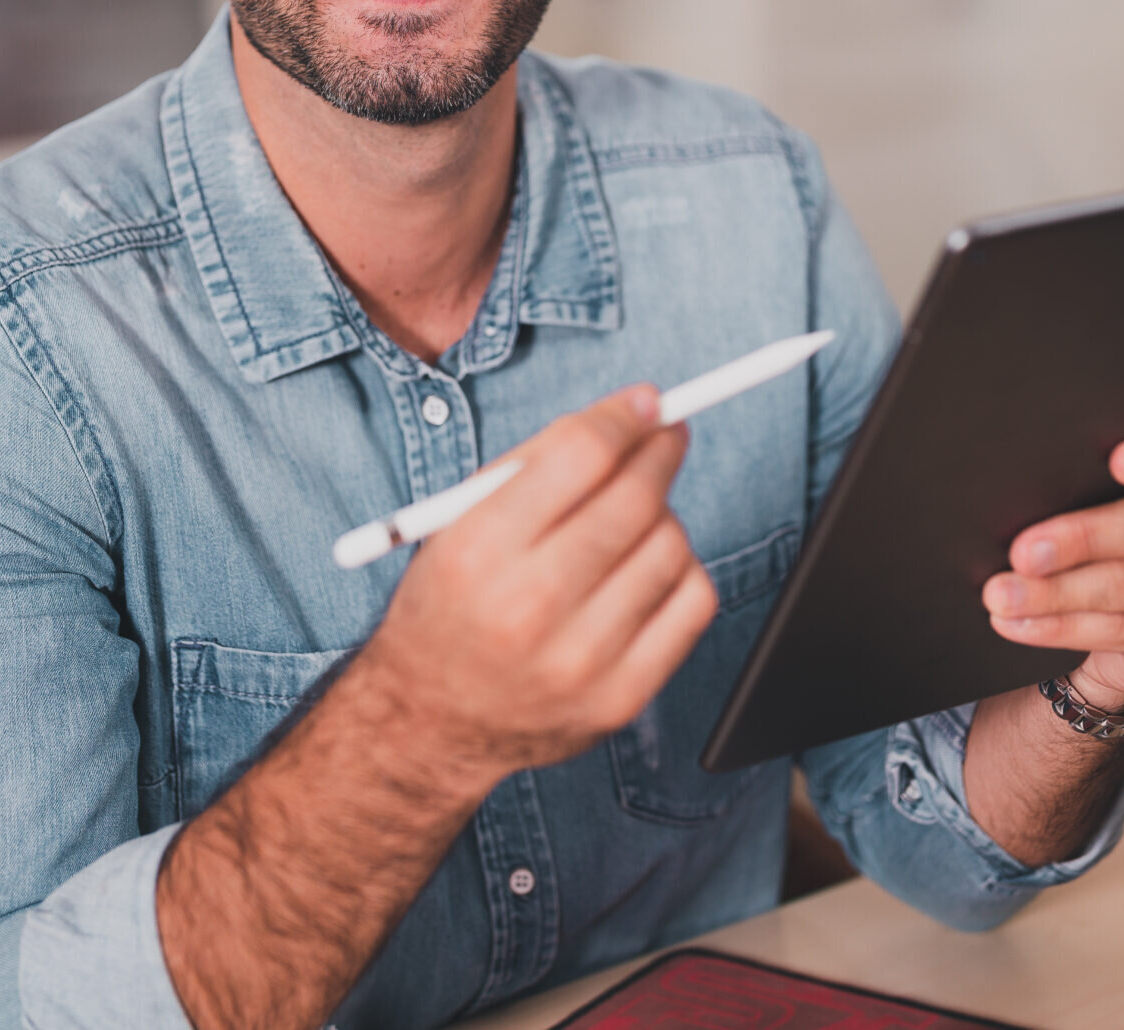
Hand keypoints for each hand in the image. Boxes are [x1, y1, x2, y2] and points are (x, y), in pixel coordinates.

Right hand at [350, 386, 718, 791]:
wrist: (430, 721)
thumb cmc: (451, 605)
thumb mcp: (459, 522)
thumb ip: (539, 463)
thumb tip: (633, 412)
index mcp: (478, 551)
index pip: (582, 456)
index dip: (626, 418)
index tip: (648, 402)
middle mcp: (528, 608)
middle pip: (635, 499)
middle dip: (660, 452)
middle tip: (666, 436)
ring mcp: (580, 661)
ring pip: (671, 547)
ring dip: (663, 516)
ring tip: (631, 524)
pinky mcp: (620, 699)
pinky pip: (693, 605)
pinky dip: (681, 571)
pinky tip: (647, 570)